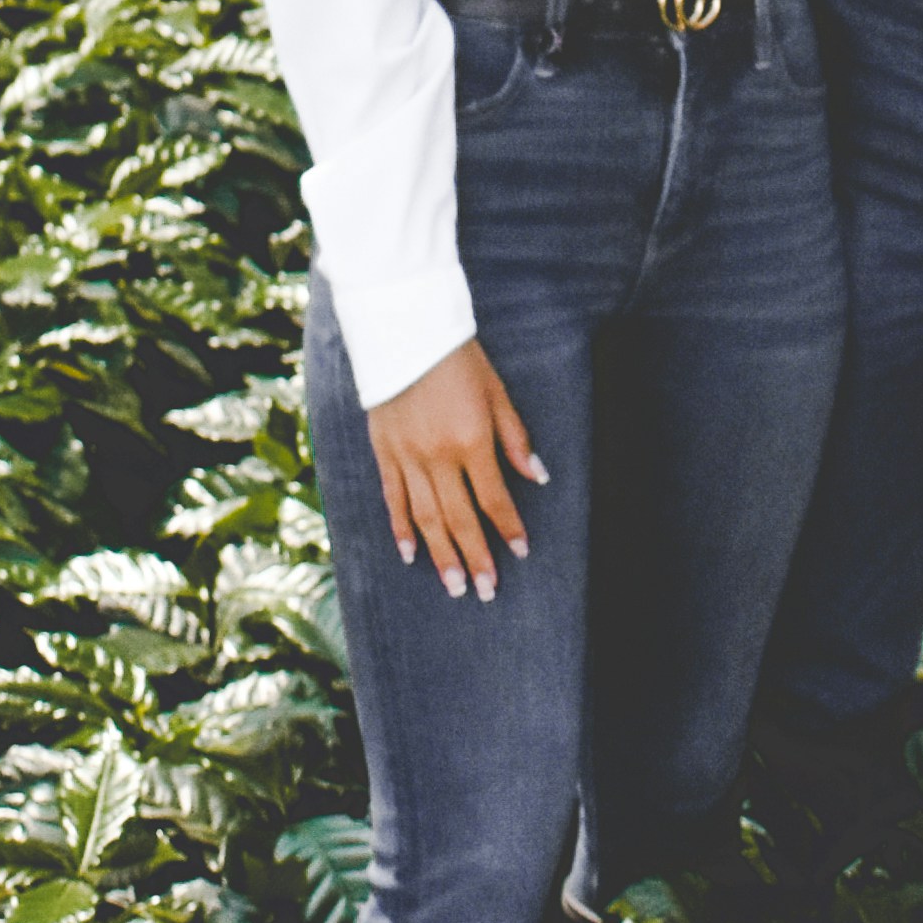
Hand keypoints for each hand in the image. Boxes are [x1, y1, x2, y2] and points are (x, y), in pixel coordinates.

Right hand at [366, 341, 545, 598]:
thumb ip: (515, 438)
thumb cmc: (459, 359)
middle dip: (476, 558)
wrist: (404, 330)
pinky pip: (393, 499)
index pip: (494, 498)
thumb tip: (538, 477)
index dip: (508, 528)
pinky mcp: (384, 452)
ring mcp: (407, 457)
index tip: (521, 552)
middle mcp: (438, 456)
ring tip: (454, 588)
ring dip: (441, 555)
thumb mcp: (497, 392)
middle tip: (486, 592)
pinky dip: (401, 529)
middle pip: (460, 519)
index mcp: (472, 440)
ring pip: (426, 518)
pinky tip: (410, 554)